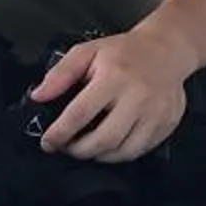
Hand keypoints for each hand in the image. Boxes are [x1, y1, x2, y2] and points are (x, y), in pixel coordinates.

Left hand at [30, 23, 195, 163]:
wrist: (166, 50)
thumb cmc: (123, 52)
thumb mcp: (87, 52)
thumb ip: (60, 74)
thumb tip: (39, 96)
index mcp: (114, 76)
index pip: (80, 114)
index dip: (60, 133)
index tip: (48, 142)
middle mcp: (137, 97)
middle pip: (103, 139)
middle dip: (79, 150)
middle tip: (68, 147)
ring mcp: (155, 113)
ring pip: (123, 151)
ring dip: (99, 155)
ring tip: (88, 146)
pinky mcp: (167, 124)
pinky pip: (140, 151)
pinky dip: (120, 154)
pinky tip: (110, 145)